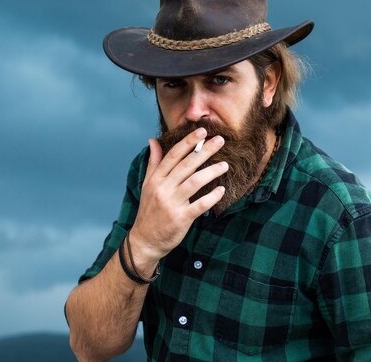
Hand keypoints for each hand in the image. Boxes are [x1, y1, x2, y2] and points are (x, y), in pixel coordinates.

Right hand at [130, 127, 227, 264]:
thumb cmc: (149, 210)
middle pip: (186, 165)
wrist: (146, 239)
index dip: (187, 142)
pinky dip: (212, 197)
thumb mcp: (148, 185)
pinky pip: (200, 205)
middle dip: (204, 151)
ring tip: (225, 165)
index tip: (201, 131)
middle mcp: (163, 189)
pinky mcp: (181, 218)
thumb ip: (154, 163)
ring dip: (211, 172)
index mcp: (156, 179)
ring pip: (195, 182)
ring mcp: (172, 204)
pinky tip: (221, 190)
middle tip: (219, 140)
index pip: (173, 156)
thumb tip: (153, 141)